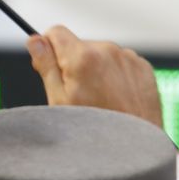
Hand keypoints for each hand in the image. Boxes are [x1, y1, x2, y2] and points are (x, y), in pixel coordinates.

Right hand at [26, 25, 162, 128]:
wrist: (135, 147)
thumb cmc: (95, 128)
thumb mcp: (59, 100)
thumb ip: (46, 65)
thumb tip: (35, 40)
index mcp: (83, 56)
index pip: (56, 32)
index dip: (49, 48)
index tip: (52, 66)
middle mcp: (108, 50)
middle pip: (80, 45)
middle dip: (75, 63)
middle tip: (80, 94)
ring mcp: (129, 58)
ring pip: (102, 55)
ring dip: (98, 70)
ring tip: (102, 100)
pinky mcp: (143, 68)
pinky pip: (123, 64)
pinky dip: (118, 76)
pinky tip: (119, 99)